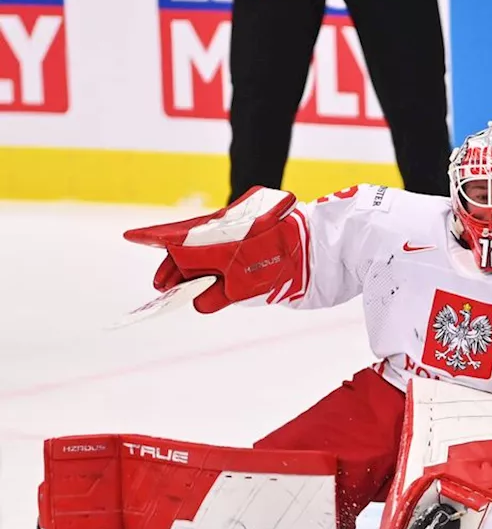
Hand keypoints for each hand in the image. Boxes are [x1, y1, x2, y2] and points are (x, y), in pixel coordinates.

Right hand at [123, 186, 307, 312]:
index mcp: (214, 236)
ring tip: (186, 285)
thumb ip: (217, 295)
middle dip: (175, 265)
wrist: (322, 248)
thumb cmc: (282, 266)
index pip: (175, 237)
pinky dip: (217, 260)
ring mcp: (242, 226)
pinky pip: (227, 243)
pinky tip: (214, 275)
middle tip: (164, 287)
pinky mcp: (258, 229)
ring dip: (196, 265)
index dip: (151, 238)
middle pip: (190, 243)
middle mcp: (225, 226)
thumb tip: (198, 301)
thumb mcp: (245, 289)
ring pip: (208, 245)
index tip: (131, 237)